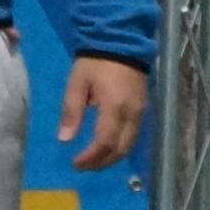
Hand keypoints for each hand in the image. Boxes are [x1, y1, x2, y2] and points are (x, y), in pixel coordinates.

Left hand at [60, 55, 147, 171]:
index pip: (105, 141)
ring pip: (130, 144)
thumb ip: (72, 111)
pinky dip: (120, 146)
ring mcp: (141, 111)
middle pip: (121, 148)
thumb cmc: (95, 63)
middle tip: (84, 166)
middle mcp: (132, 113)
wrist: (122, 42)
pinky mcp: (143, 108)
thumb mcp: (77, 84)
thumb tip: (65, 139)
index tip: (75, 163)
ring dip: (112, 157)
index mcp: (114, 106)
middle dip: (102, 162)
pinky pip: (134, 135)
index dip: (91, 157)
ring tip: (93, 161)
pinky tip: (107, 147)